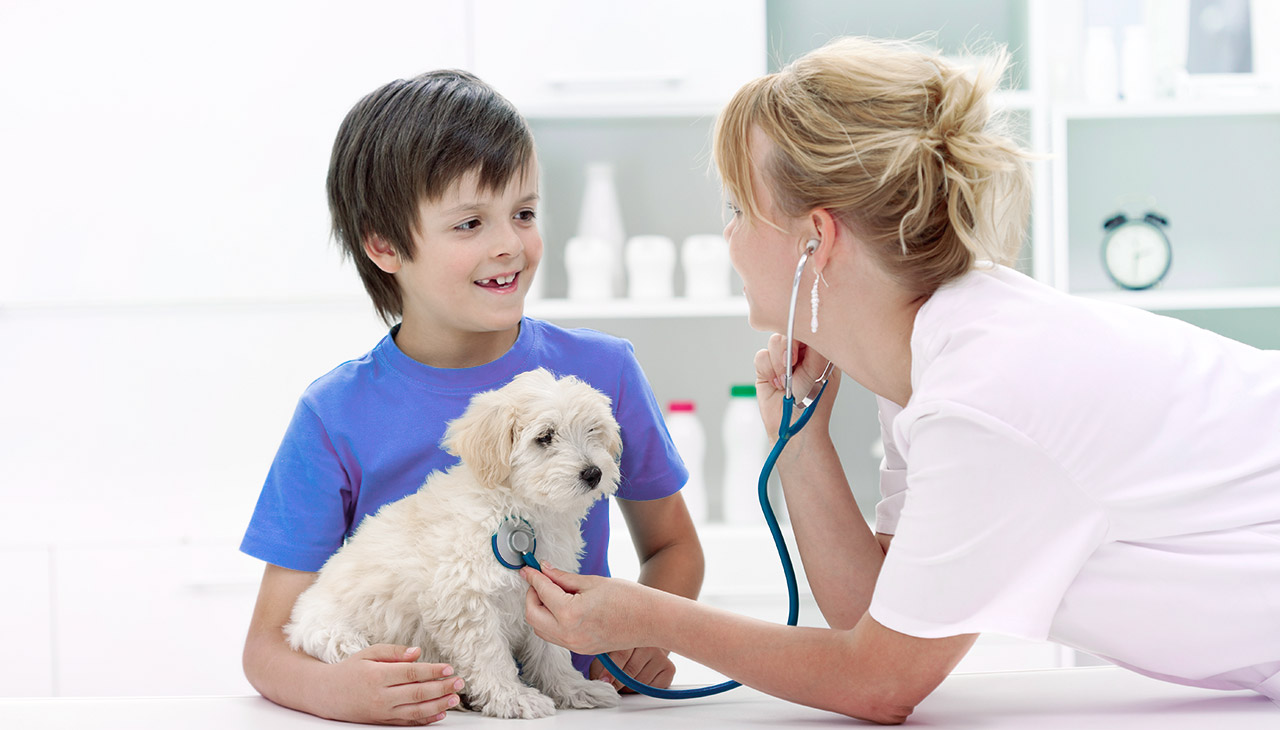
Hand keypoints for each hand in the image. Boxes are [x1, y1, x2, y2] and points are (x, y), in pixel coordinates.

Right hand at [322, 645, 462, 725]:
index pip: (411, 673)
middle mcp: (381, 696)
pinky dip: (425, 719)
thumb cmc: (349, 670)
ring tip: (454, 699)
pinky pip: (408, 721)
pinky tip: (439, 713)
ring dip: (438, 705)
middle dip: (441, 687)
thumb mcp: (369, 654)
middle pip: (418, 692)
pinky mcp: (383, 721)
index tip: (449, 668)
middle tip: (459, 682)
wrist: (326, 694)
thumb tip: (417, 653)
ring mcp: (382, 711)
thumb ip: (394, 652)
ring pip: (416, 710)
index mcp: (378, 675)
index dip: (432, 671)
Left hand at [521, 563, 642, 654]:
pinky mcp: (580, 649)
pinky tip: (560, 606)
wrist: (651, 620)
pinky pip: (554, 636)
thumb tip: (544, 569)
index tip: (528, 568)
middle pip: (532, 615)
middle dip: (531, 595)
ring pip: (540, 629)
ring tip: (551, 592)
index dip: (532, 577)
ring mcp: (574, 645)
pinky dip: (550, 621)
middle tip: (539, 580)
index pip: (541, 592)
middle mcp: (568, 634)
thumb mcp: (592, 582)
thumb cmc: (628, 598)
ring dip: (539, 610)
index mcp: (570, 613)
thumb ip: (563, 578)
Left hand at [590, 647, 675, 691]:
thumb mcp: (608, 650)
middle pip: (630, 671)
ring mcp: (661, 655)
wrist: (646, 643)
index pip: (621, 654)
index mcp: (633, 632)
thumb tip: (599, 681)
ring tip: (624, 681)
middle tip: (611, 685)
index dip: (610, 671)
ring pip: (640, 681)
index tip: (603, 681)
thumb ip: (602, 663)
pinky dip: (643, 689)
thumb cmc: (623, 648)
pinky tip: (639, 679)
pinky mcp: (669, 668)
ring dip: (628, 687)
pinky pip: (653, 687)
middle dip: (617, 682)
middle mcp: (650, 643)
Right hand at [754, 333, 839, 439]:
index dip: (802, 335)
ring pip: (773, 341)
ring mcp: (782, 360)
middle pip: (788, 330)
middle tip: (793, 370)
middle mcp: (801, 354)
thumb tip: (806, 330)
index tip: (802, 353)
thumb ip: (814, 348)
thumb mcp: (820, 372)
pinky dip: (767, 371)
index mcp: (819, 352)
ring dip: (778, 364)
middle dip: (788, 351)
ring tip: (785, 383)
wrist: (793, 427)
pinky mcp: (766, 369)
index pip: (808, 328)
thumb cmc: (813, 405)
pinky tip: (776, 385)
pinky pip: (760, 356)